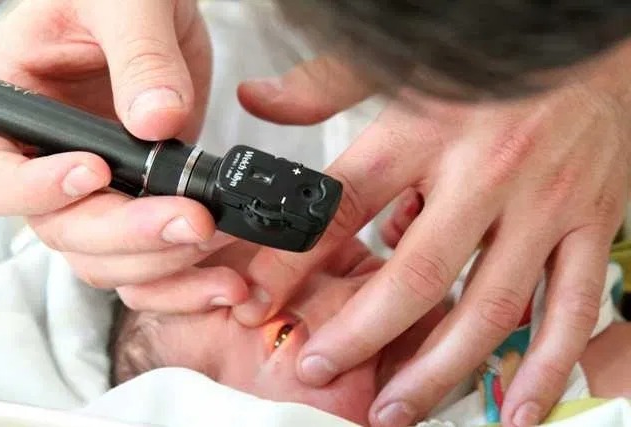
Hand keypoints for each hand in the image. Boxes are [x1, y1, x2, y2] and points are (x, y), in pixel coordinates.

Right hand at [0, 0, 246, 309]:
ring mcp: (97, 190)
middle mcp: (48, 161)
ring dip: (162, 263)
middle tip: (192, 219)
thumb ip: (139, 56)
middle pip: (65, 231)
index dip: (37, 188)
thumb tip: (156, 120)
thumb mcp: (123, 1)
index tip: (96, 172)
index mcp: (16, 108)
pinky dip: (182, 273)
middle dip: (129, 234)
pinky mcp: (140, 202)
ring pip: (107, 258)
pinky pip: (148, 256)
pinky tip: (221, 275)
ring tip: (216, 239)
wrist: (157, 12)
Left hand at [233, 50, 630, 425]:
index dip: (291, 260)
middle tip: (317, 369)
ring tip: (394, 409)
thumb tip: (256, 101)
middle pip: (414, 274)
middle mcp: (485, 173)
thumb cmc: (487, 60)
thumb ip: (322, 88)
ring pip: (488, 308)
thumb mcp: (396, 63)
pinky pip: (569, 310)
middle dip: (359, 334)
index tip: (256, 301)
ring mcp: (544, 205)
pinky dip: (544, 369)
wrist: (586, 40)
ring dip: (438, 370)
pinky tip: (515, 412)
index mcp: (425, 131)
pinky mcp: (591, 225)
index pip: (341, 206)